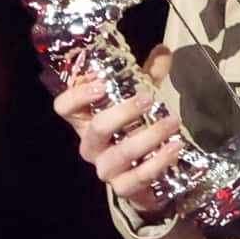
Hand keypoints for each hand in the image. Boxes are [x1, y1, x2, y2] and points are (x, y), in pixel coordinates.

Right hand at [54, 46, 183, 214]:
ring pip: (121, 153)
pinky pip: (138, 177)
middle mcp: (91, 146)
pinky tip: (175, 147)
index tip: (101, 83)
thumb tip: (163, 49)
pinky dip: (159, 161)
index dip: (78, 95)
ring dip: (149, 136)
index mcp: (85, 121)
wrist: (145, 177)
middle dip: (123, 112)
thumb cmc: (134, 131)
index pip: (64, 107)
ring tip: (173, 122)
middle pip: (97, 128)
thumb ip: (149, 76)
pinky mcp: (123, 188)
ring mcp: (105, 169)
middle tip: (148, 99)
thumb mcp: (139, 101)